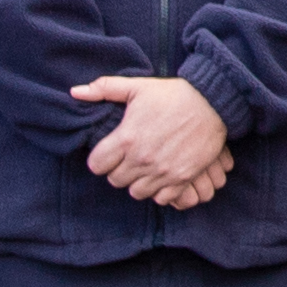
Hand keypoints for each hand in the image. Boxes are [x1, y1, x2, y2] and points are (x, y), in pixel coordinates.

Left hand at [77, 72, 232, 207]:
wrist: (212, 103)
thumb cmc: (172, 94)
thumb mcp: (136, 87)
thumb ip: (104, 89)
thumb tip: (74, 92)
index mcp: (127, 137)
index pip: (96, 165)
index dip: (100, 160)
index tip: (109, 153)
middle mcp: (142, 158)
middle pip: (115, 181)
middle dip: (119, 171)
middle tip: (129, 159)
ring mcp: (162, 171)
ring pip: (137, 193)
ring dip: (139, 182)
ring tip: (145, 168)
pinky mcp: (181, 178)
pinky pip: (161, 198)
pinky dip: (160, 191)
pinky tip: (162, 176)